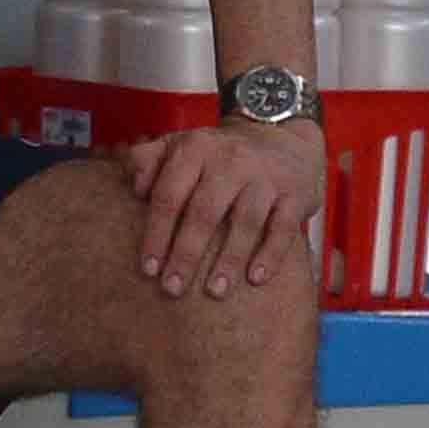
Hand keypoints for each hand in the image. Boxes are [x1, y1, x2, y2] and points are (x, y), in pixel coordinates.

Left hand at [120, 118, 324, 301]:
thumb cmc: (219, 153)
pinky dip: (270, 254)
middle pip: (204, 212)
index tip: (148, 269)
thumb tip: (134, 188)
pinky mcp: (294, 194)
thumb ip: (149, 159)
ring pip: (245, 222)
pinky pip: (283, 227)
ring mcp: (265, 177)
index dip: (157, 234)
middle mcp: (230, 160)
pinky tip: (256, 279)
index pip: (169, 195)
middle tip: (172, 288)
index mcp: (195, 149)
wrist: (281, 136)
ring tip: (214, 291)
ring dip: (228, 260)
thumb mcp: (182, 145)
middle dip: (186, 254)